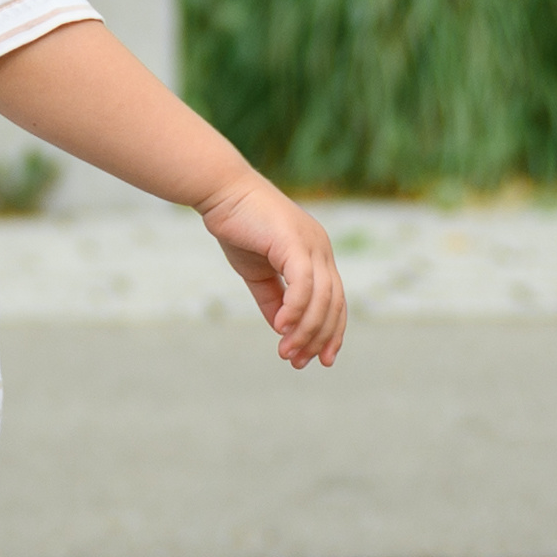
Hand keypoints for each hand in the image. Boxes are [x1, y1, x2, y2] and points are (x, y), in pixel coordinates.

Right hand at [200, 173, 347, 370]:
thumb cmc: (238, 227)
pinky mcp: (294, 242)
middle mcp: (321, 249)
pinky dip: (296, 310)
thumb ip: (273, 299)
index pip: (335, 301)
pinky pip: (302, 284)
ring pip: (321, 299)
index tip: (319, 359)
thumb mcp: (258, 272)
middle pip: (334, 304)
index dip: (330, 332)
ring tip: (287, 352)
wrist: (221, 194)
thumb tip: (283, 329)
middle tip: (300, 362)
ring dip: (305, 330)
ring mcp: (311, 244)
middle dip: (319, 338)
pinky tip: (281, 329)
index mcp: (317, 255)